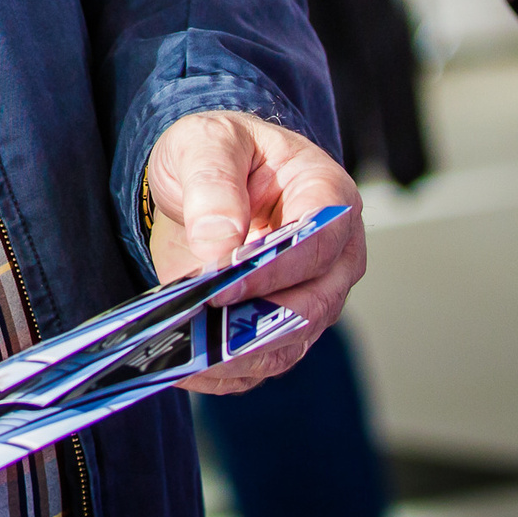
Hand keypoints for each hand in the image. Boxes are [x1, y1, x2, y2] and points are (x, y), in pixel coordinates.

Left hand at [143, 110, 365, 395]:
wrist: (201, 180)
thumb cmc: (219, 152)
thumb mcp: (207, 143)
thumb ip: (213, 187)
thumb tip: (220, 247)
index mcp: (328, 197)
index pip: (318, 243)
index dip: (274, 268)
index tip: (222, 281)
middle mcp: (333, 256)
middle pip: (312, 306)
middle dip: (255, 321)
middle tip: (199, 326)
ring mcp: (310, 297)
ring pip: (288, 344)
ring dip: (237, 354)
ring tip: (186, 352)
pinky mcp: (278, 328)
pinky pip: (259, 364)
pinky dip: (224, 372)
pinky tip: (183, 365)